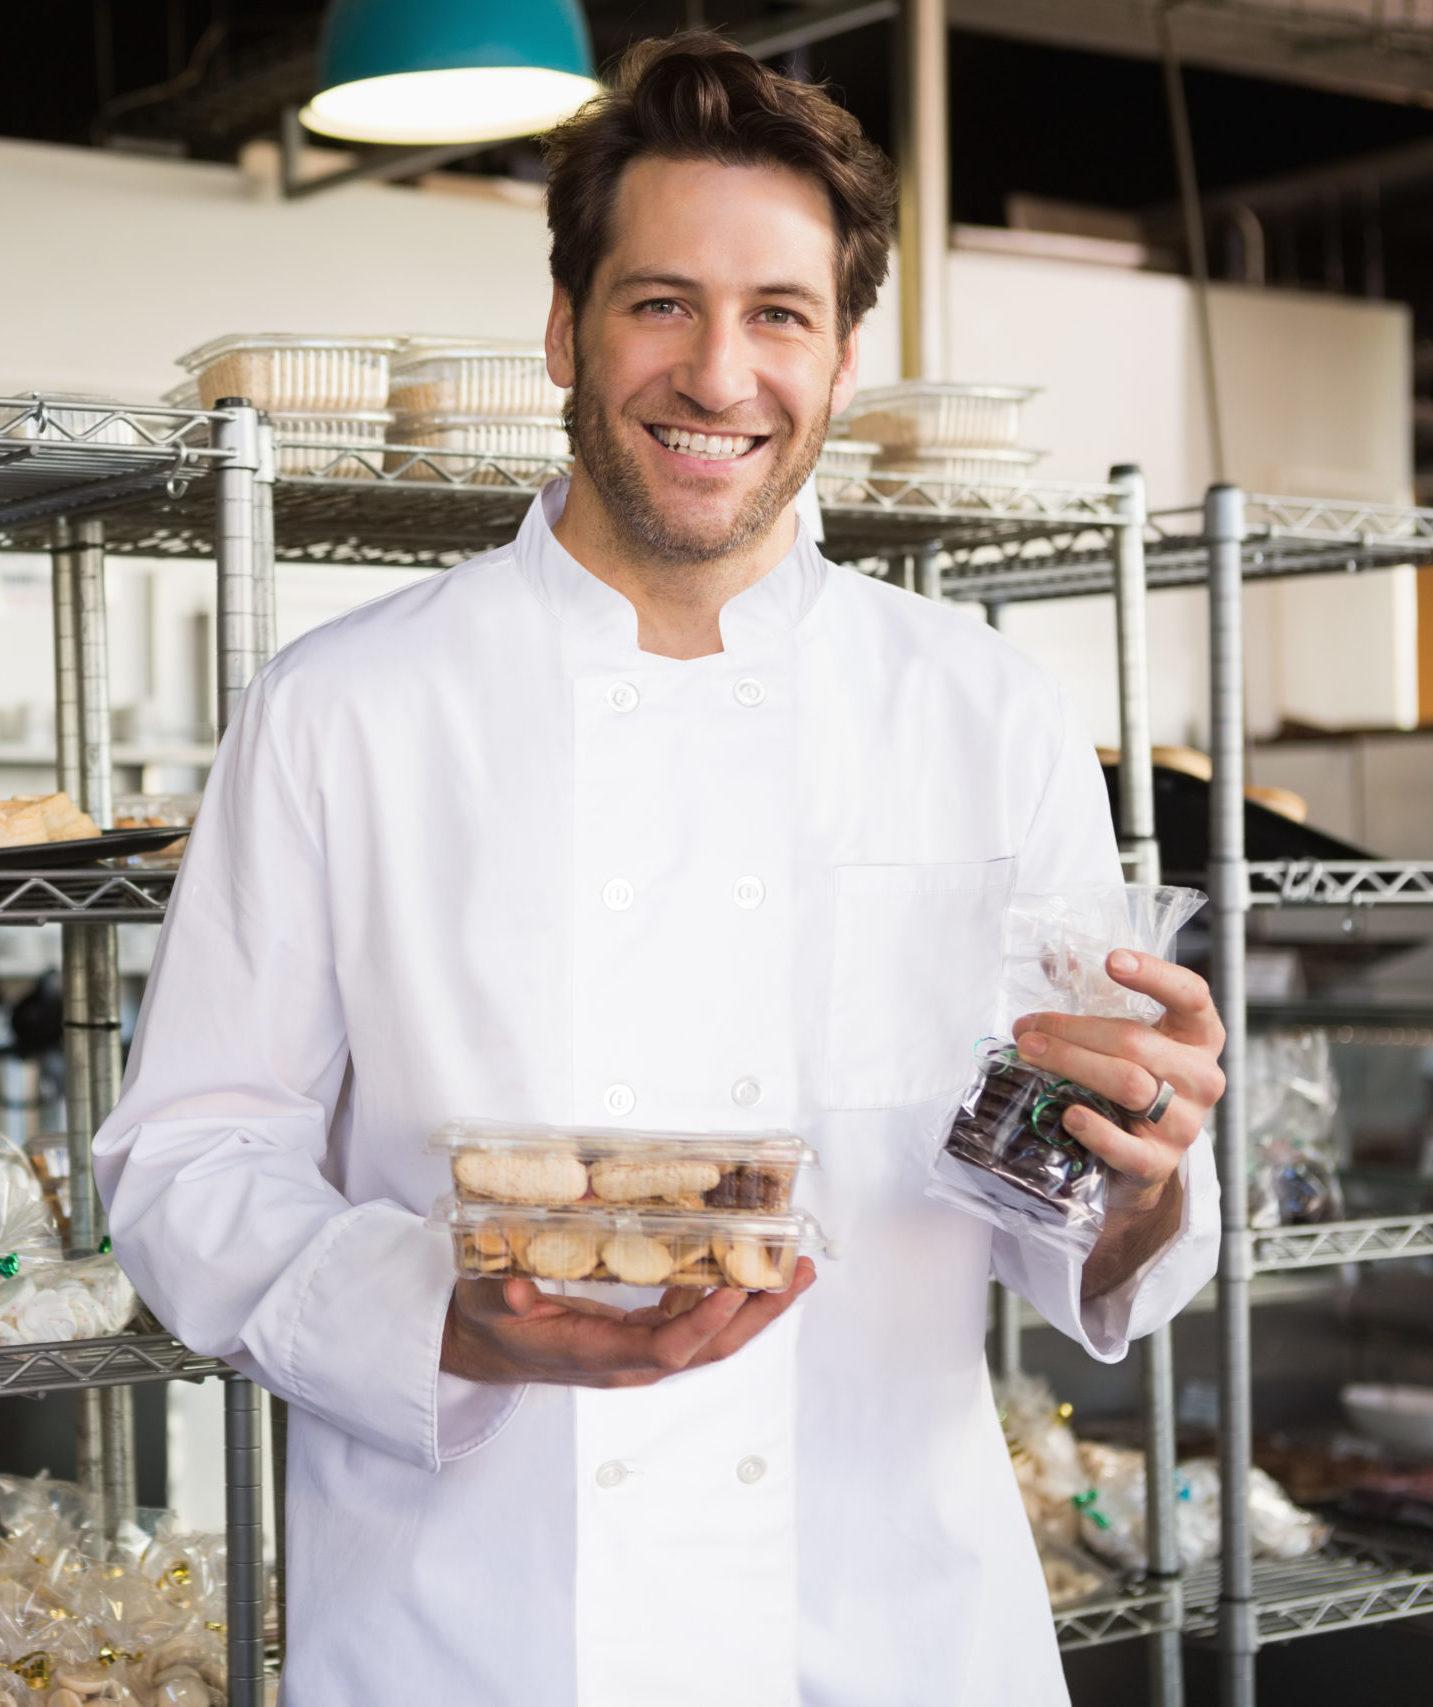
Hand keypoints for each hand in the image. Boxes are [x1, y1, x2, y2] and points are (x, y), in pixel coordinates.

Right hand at [441, 1260, 816, 1390]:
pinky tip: (745, 1265)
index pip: (663, 1351)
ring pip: (709, 1338)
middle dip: (756, 1317)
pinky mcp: (639, 1336)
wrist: (483, 1346)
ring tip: (793, 1270)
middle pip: (707, 1349)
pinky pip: (694, 1321)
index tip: (734, 1287)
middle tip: (797, 1276)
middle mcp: (628, 1363)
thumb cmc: (486, 1322)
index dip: (702, 1324)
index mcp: (595, 1356)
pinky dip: (724, 1295)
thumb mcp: (483, 1303)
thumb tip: (516, 1289)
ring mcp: (638, 1352)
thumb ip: (498, 1294)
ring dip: (753, 1307)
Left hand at [1011, 949, 1225, 1209]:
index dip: (1154, 974)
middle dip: (1073, 1031)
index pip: (1191, 995)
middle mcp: (1202, 1077)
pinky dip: (1095, 1130)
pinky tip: (1068, 1114)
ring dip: (1072, 1065)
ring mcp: (1186, 1123)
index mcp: (1199, 1036)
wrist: (1143, 1157)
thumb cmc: (1132, 1077)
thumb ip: (1094, 993)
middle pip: (1136, 1042)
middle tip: (1026, 1028)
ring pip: (1129, 1085)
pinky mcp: (1161, 1163)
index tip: (1112, 960)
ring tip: (1030, 1054)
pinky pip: (1128, 1148)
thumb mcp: (1124, 1034)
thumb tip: (1053, 956)